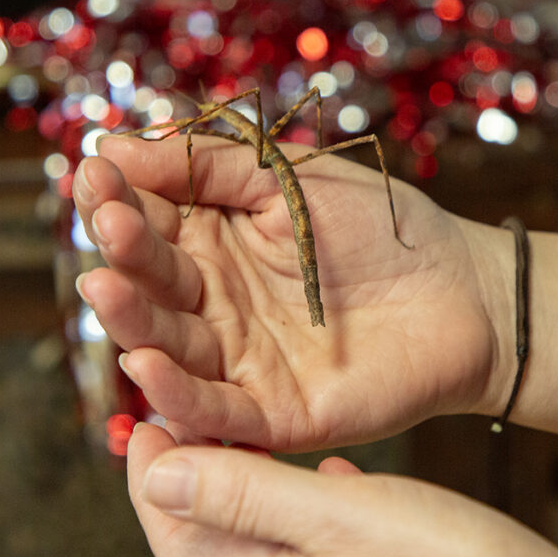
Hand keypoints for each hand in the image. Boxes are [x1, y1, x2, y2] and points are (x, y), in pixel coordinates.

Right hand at [74, 135, 511, 450]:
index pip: (148, 221)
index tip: (93, 171)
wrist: (464, 290)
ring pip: (169, 347)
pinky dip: (177, 394)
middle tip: (109, 222)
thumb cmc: (380, 226)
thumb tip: (114, 144)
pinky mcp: (270, 412)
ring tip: (106, 287)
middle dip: (123, 253)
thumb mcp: (288, 176)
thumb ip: (207, 165)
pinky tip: (145, 364)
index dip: (117, 199)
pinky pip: (214, 409)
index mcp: (214, 241)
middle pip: (151, 283)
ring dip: (133, 321)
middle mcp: (214, 302)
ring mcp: (238, 359)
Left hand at [127, 422, 557, 556]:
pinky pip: (319, 519)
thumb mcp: (339, 521)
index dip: (148, 472)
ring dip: (239, 468)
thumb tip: (157, 474)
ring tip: (244, 420)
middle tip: (182, 401)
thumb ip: (248, 497)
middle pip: (210, 523)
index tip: (145, 411)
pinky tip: (330, 465)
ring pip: (262, 515)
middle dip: (184, 464)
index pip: (173, 530)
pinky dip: (307, 486)